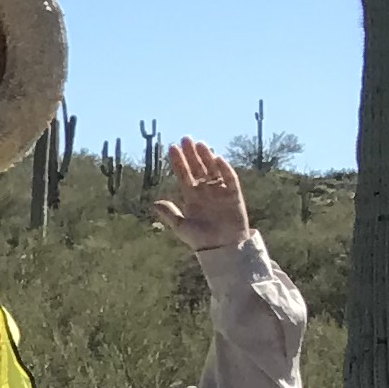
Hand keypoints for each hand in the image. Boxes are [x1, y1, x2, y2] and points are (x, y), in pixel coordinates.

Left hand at [152, 136, 249, 252]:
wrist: (223, 248)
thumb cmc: (201, 239)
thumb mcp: (181, 227)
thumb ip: (170, 214)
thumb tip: (154, 203)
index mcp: (191, 197)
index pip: (183, 175)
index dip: (178, 162)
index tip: (171, 148)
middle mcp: (205, 191)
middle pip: (198, 168)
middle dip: (191, 154)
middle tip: (185, 138)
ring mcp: (220, 192)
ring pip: (212, 170)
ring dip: (207, 157)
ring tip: (199, 144)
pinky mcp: (234, 196)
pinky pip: (230, 180)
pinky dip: (225, 170)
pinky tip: (218, 159)